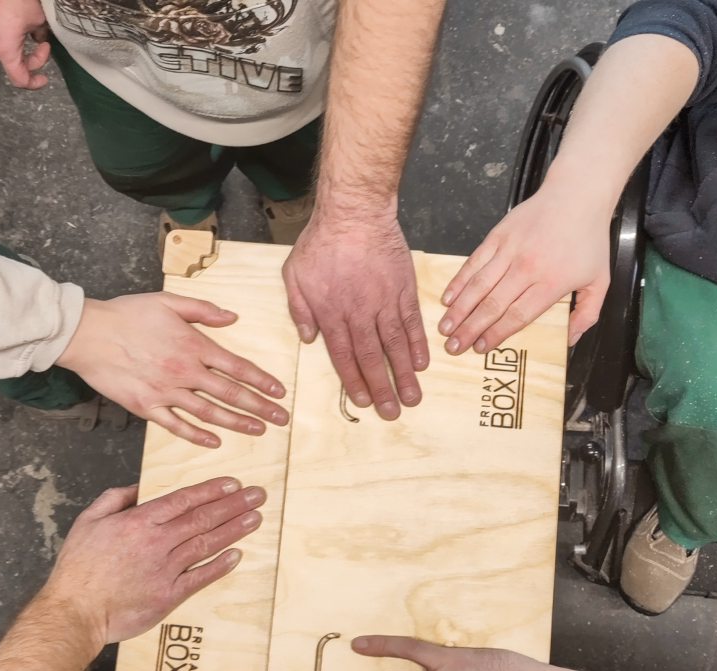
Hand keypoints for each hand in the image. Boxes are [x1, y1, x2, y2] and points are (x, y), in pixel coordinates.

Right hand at [0, 0, 48, 88]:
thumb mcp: (36, 17)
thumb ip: (40, 33)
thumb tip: (39, 38)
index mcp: (5, 49)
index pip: (19, 79)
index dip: (34, 83)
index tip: (44, 77)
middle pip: (14, 63)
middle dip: (33, 58)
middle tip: (44, 43)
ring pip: (6, 48)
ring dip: (21, 44)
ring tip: (29, 27)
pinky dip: (9, 33)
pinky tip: (16, 19)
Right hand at [45, 477, 265, 645]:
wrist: (74, 612)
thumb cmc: (78, 569)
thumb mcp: (88, 522)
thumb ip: (114, 499)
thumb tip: (138, 488)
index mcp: (138, 522)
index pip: (183, 500)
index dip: (211, 490)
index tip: (233, 483)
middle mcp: (156, 542)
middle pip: (202, 518)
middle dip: (233, 505)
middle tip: (258, 495)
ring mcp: (165, 570)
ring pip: (206, 543)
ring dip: (234, 530)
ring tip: (255, 518)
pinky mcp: (168, 596)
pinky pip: (201, 577)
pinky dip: (220, 565)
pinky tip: (237, 555)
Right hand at [56, 293, 288, 447]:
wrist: (87, 333)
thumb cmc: (127, 314)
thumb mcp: (168, 301)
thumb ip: (204, 310)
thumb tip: (233, 317)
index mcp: (193, 345)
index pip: (237, 367)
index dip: (261, 381)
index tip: (279, 393)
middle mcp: (185, 372)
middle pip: (231, 394)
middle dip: (260, 408)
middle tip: (281, 419)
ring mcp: (166, 392)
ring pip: (209, 413)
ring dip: (237, 424)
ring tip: (258, 431)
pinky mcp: (147, 407)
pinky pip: (177, 426)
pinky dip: (197, 436)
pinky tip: (215, 442)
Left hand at [283, 209, 427, 419]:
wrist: (354, 212)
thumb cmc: (322, 241)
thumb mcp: (294, 274)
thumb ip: (299, 309)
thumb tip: (309, 338)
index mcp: (332, 314)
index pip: (344, 357)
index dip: (355, 382)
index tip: (364, 402)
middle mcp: (360, 314)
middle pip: (372, 359)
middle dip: (383, 389)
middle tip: (392, 412)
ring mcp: (384, 303)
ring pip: (395, 346)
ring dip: (404, 375)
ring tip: (412, 398)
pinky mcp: (403, 290)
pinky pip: (412, 324)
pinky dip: (418, 345)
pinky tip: (422, 364)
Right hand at [438, 174, 611, 352]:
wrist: (578, 194)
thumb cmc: (588, 238)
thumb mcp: (600, 280)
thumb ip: (587, 314)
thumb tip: (570, 340)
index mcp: (552, 282)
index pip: (518, 315)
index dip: (496, 333)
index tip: (481, 347)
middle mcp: (527, 267)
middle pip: (493, 305)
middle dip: (470, 328)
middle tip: (454, 346)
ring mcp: (510, 250)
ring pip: (478, 285)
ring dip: (459, 309)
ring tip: (444, 327)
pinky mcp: (498, 235)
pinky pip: (474, 262)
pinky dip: (459, 281)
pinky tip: (448, 297)